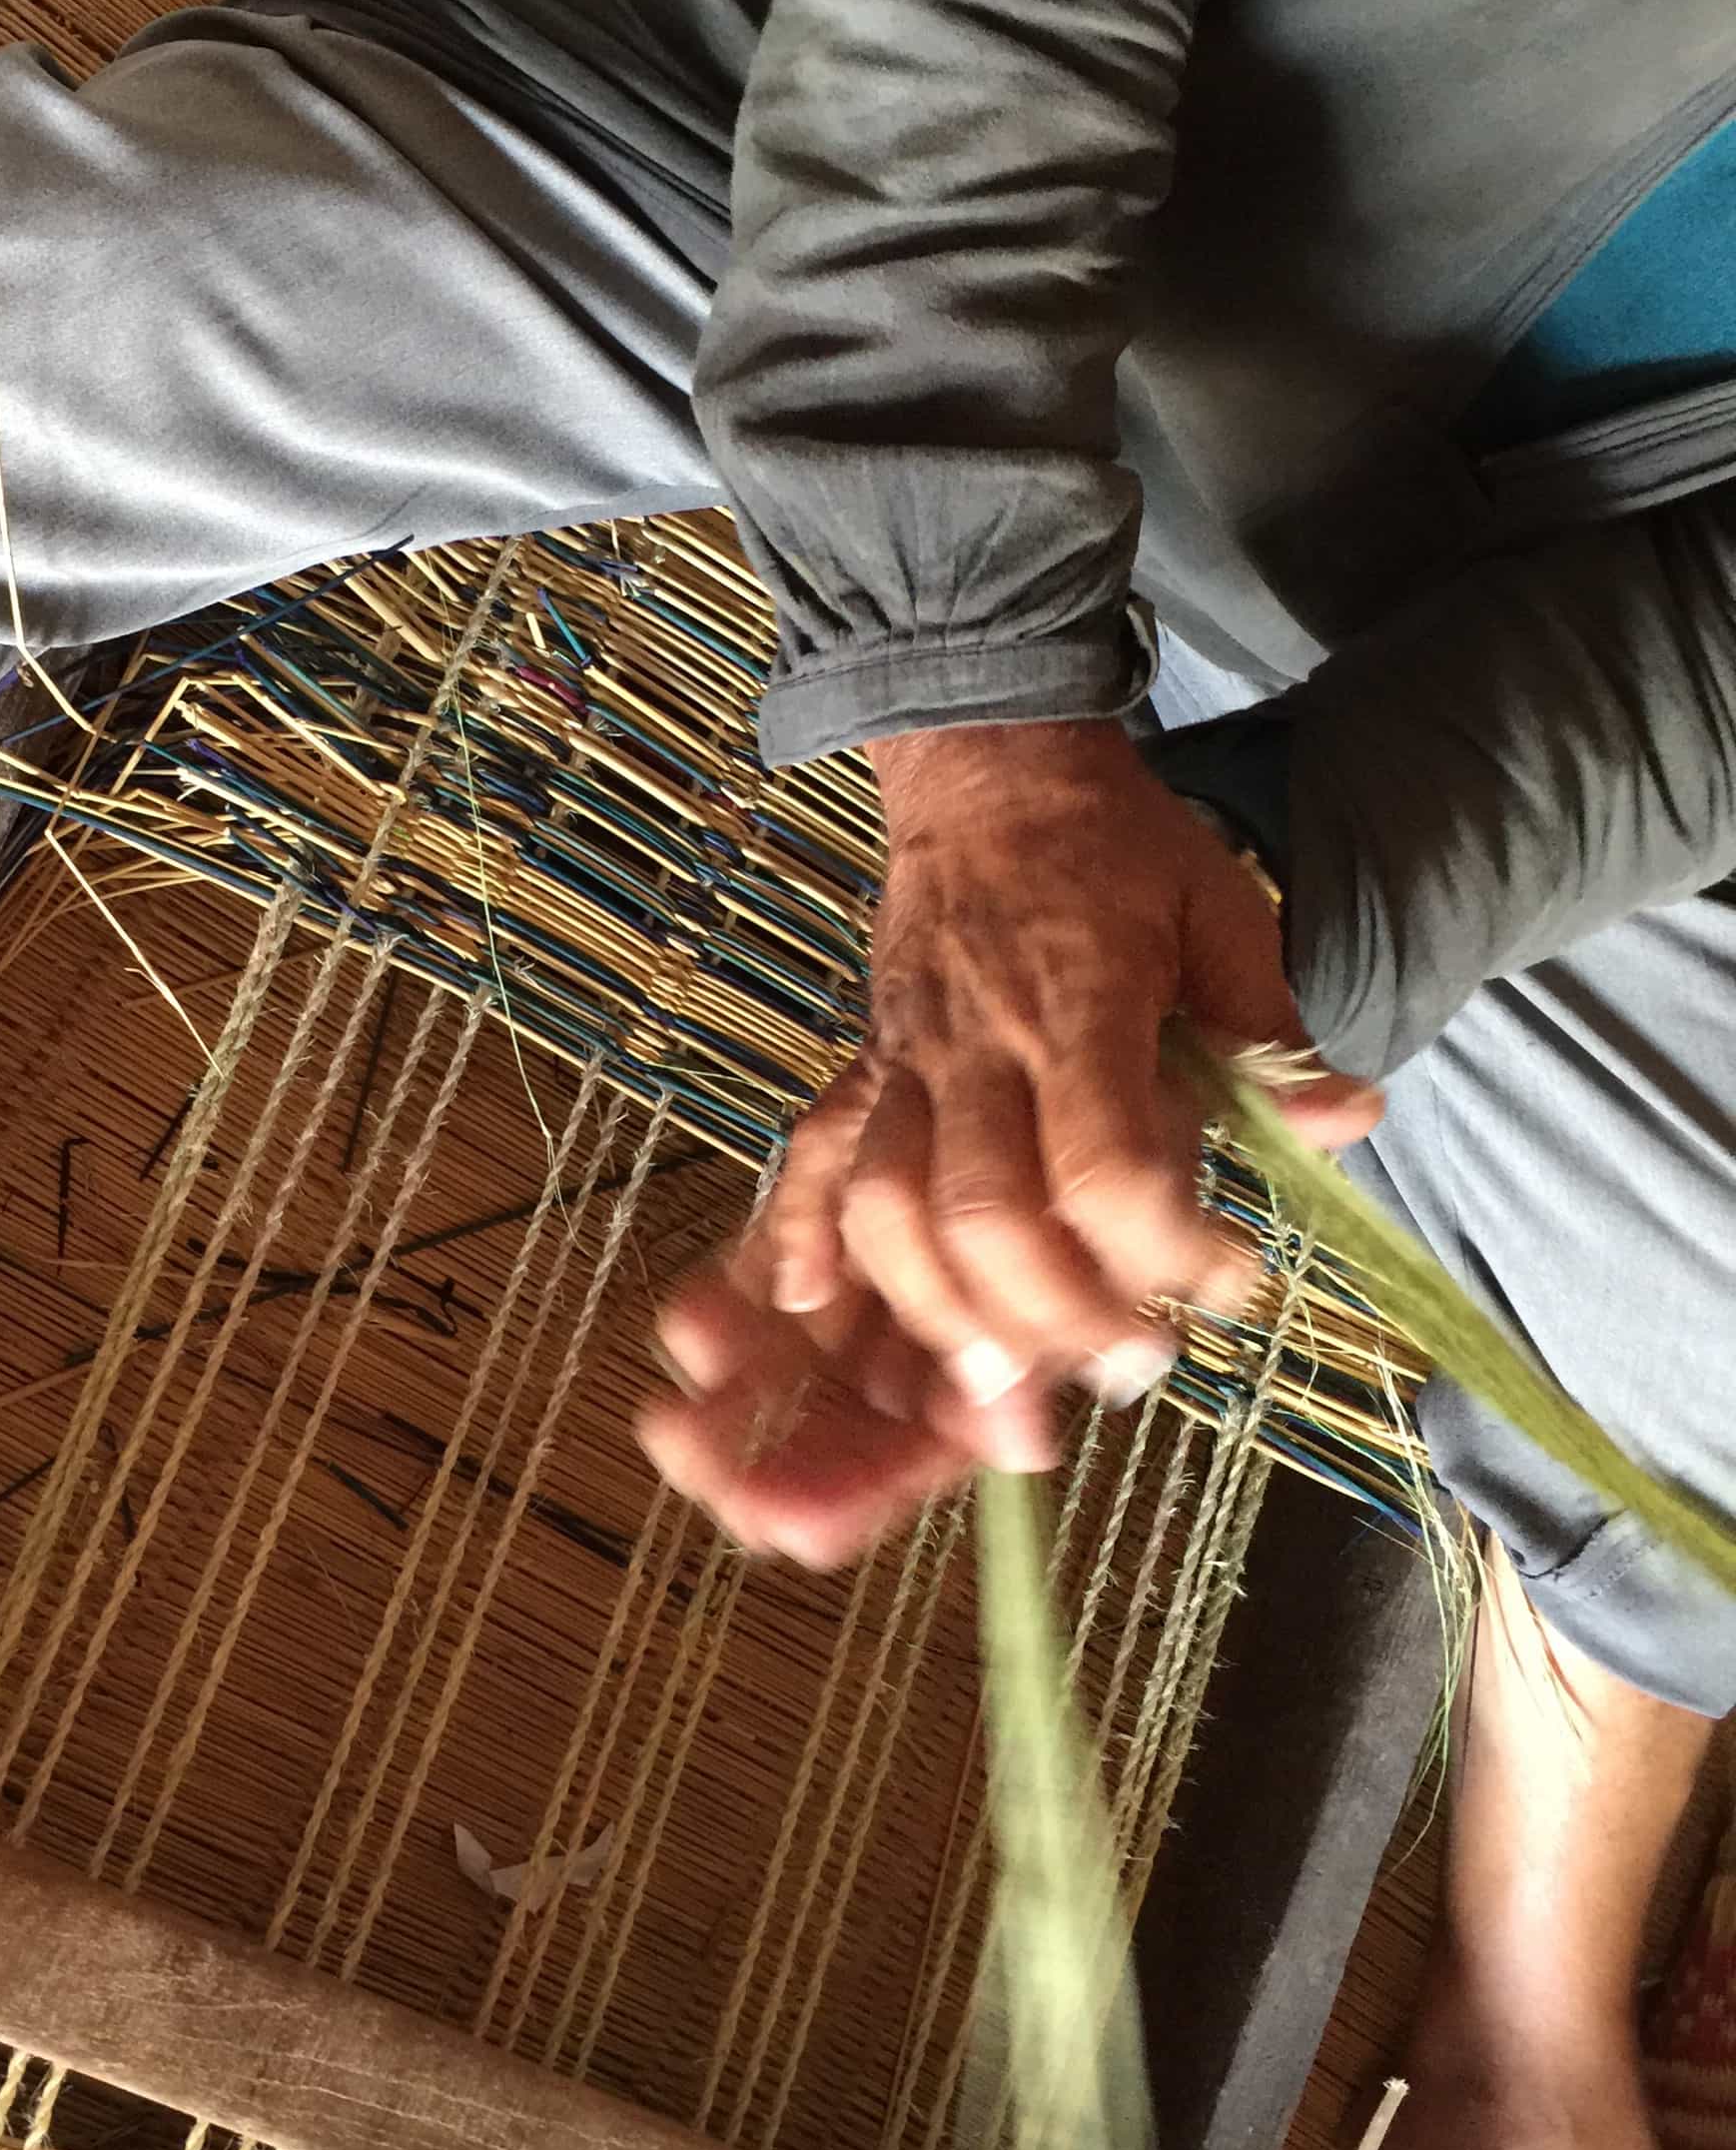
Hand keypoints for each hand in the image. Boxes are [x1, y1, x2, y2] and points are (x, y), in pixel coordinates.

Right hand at [642, 717, 1381, 1549]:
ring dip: (950, 1311)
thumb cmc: (1116, 848)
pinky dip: (803, 1238)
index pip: (1108, 1166)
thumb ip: (1275, 1029)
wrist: (989, 775)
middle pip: (988, 1218)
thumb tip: (1345, 1121)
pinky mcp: (867, 1072)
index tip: (1230, 1280)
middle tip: (1136, 1364)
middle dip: (1062, 1317)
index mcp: (1080, 1002)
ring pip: (892, 1212)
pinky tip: (822, 1307)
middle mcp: (980, 1045)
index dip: (1169, 1251)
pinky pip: (814, 1160)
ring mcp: (909, 1063)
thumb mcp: (1224, 913)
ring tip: (1017, 1374)